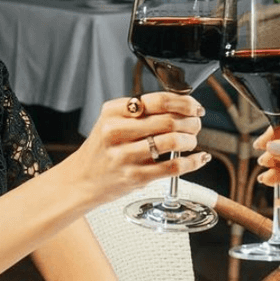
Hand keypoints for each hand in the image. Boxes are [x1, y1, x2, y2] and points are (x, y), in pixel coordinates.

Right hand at [64, 91, 210, 203]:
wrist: (80, 180)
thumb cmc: (102, 150)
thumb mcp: (111, 122)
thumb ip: (140, 113)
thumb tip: (181, 106)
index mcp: (113, 111)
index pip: (158, 100)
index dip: (184, 103)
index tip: (195, 107)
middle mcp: (116, 131)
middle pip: (168, 120)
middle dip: (191, 122)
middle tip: (196, 124)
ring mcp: (124, 155)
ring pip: (172, 142)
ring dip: (190, 140)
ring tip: (192, 141)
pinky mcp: (134, 177)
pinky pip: (172, 167)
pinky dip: (192, 162)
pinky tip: (198, 158)